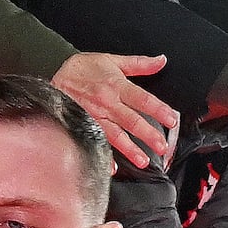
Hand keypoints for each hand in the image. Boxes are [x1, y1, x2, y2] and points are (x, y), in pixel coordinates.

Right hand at [48, 50, 179, 168]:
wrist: (55, 71)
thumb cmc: (84, 68)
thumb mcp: (112, 60)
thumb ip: (140, 64)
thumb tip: (161, 60)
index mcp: (117, 85)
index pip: (142, 99)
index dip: (158, 110)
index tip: (172, 120)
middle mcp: (107, 102)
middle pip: (130, 120)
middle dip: (148, 134)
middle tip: (162, 147)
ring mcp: (94, 115)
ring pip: (114, 134)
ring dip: (129, 149)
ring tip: (143, 161)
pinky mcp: (82, 124)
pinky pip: (94, 141)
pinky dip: (102, 155)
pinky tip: (112, 167)